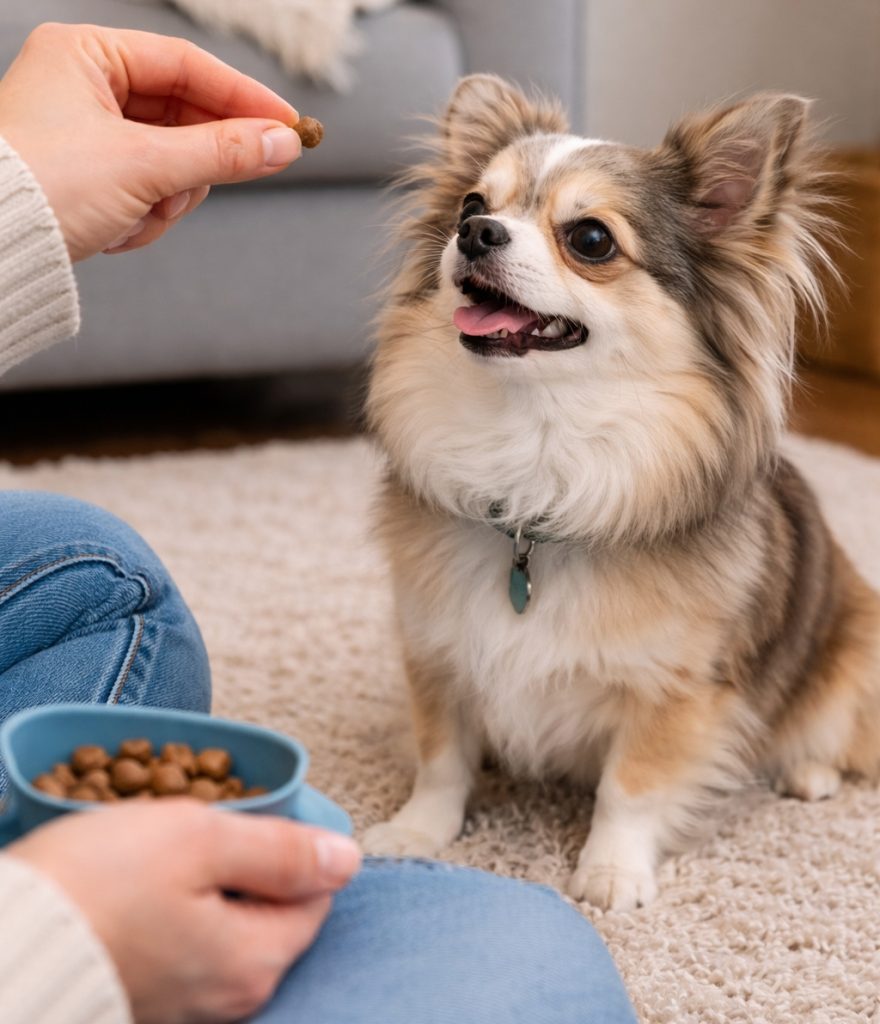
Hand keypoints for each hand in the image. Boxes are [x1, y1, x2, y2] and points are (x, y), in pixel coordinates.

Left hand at [0, 22, 302, 260]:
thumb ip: (221, 152)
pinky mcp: (88, 179)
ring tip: (137, 213)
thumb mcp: (145, 165)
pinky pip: (146, 192)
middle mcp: (84, 87)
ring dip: (165, 198)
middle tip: (227, 177)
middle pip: (183, 119)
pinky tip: (117, 229)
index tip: (285, 126)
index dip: (242, 98)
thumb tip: (281, 143)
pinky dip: (142, 216)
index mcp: (86, 55)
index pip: (187, 66)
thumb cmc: (44, 186)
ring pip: (169, 163)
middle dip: (194, 163)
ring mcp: (86, 135)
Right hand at [8, 800, 361, 1022]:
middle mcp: (230, 996)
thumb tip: (348, 857)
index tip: (247, 815)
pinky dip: (175, 908)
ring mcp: (186, 1005)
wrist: (1, 945)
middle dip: (246, 861)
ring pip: (225, 924)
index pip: (315, 894)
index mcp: (256, 960)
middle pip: (271, 911)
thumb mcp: (200, 840)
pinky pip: (184, 943)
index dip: (291, 843)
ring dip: (206, 882)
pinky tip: (138, 886)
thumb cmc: (98, 886)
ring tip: (158, 854)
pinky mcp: (147, 998)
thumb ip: (281, 851)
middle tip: (195, 830)